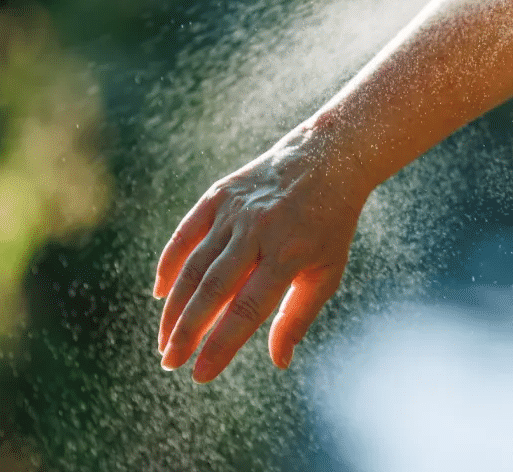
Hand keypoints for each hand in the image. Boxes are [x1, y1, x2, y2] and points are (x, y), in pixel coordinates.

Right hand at [154, 122, 366, 381]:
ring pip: (194, 265)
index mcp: (289, 253)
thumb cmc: (329, 225)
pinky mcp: (220, 194)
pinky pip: (186, 234)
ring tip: (165, 340)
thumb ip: (299, 316)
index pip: (247, 309)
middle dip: (187, 331)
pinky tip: (160, 293)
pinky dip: (169, 263)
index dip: (221, 344)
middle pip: (213, 289)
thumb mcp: (328, 271)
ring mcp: (236, 211)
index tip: (200, 375)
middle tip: (170, 362)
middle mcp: (258, 231)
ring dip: (174, 307)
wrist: (326, 159)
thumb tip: (279, 362)